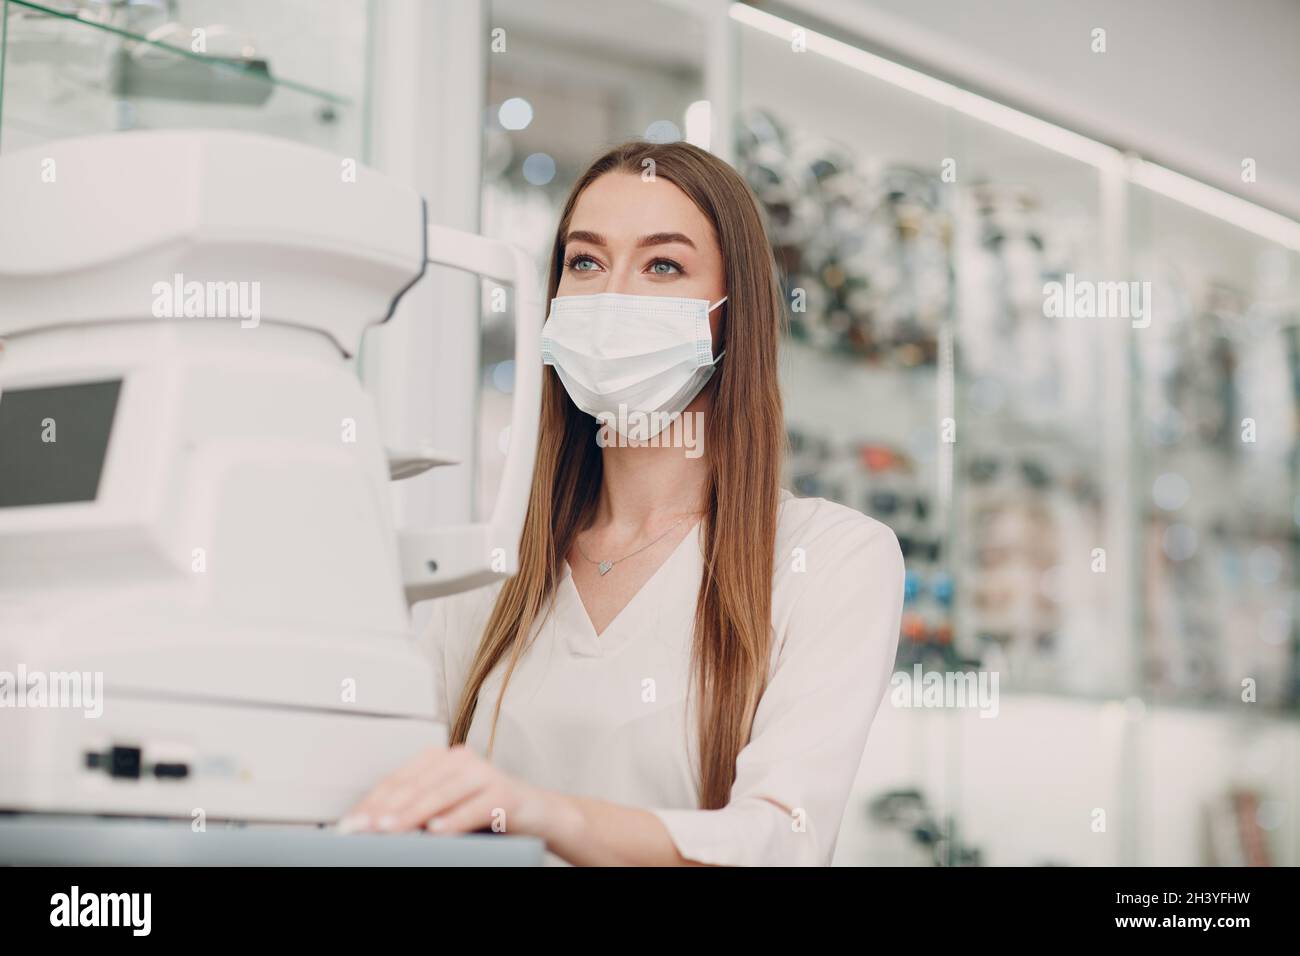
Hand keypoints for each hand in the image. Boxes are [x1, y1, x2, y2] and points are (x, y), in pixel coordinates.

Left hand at [338, 744, 551, 836]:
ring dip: (411, 815)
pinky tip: (436, 831)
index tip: (350, 824)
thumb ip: (417, 811)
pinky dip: (454, 820)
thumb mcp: (445, 810)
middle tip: (361, 829)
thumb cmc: (485, 814)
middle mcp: (460, 760)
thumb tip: (374, 826)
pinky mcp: (505, 791)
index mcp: (440, 759)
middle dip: (384, 810)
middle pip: (415, 786)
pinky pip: (474, 807)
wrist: (537, 814)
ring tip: (388, 829)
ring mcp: (484, 773)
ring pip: (440, 795)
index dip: (372, 802)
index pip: (398, 780)